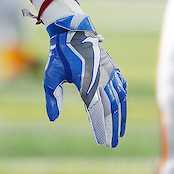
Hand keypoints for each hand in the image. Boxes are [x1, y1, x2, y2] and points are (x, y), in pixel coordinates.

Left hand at [43, 14, 126, 146]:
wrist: (72, 30)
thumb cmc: (59, 54)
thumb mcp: (50, 75)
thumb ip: (52, 97)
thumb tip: (53, 118)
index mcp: (86, 80)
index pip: (96, 109)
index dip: (100, 126)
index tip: (102, 141)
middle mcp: (101, 77)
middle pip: (111, 107)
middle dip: (112, 127)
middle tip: (111, 144)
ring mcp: (109, 71)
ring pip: (119, 99)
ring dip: (120, 117)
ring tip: (119, 133)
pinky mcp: (112, 67)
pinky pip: (121, 87)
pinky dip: (123, 101)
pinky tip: (122, 111)